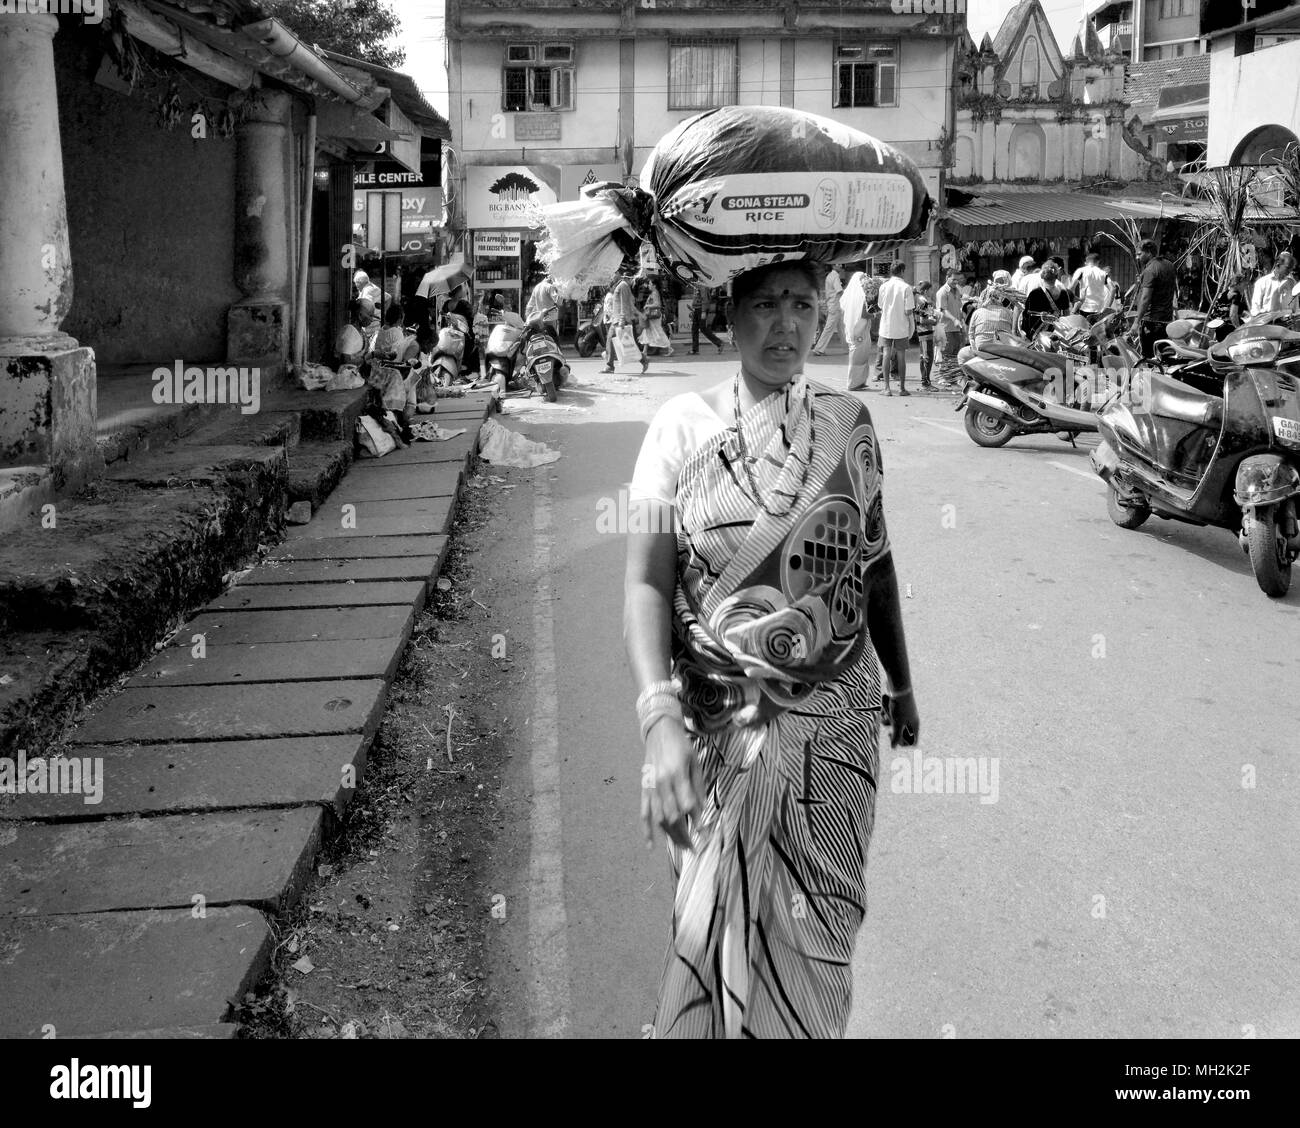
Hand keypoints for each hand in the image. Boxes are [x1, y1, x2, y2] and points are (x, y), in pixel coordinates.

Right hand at [640, 716, 701, 848]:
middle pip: (672, 816)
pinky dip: (646, 830)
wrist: (659, 731)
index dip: (697, 822)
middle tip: (694, 848)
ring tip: (681, 847)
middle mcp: (661, 782)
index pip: (688, 805)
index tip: (705, 835)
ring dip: (670, 836)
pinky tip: (651, 845)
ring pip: (659, 818)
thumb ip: (697, 787)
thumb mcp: (695, 762)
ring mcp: (650, 787)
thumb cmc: (681, 745)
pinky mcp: (644, 789)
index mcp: (676, 773)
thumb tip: (701, 811)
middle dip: (684, 835)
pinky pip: (643, 813)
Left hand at [882, 688, 919, 747]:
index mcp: (914, 726)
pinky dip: (884, 712)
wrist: (898, 687)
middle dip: (893, 732)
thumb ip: (895, 737)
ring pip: (891, 724)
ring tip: (887, 713)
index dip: (904, 744)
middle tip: (890, 732)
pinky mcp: (895, 707)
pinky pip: (887, 715)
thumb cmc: (899, 707)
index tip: (897, 740)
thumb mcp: (897, 724)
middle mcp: (909, 720)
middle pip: (900, 734)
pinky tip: (885, 706)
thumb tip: (893, 748)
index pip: (913, 742)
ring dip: (886, 721)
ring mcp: (902, 713)